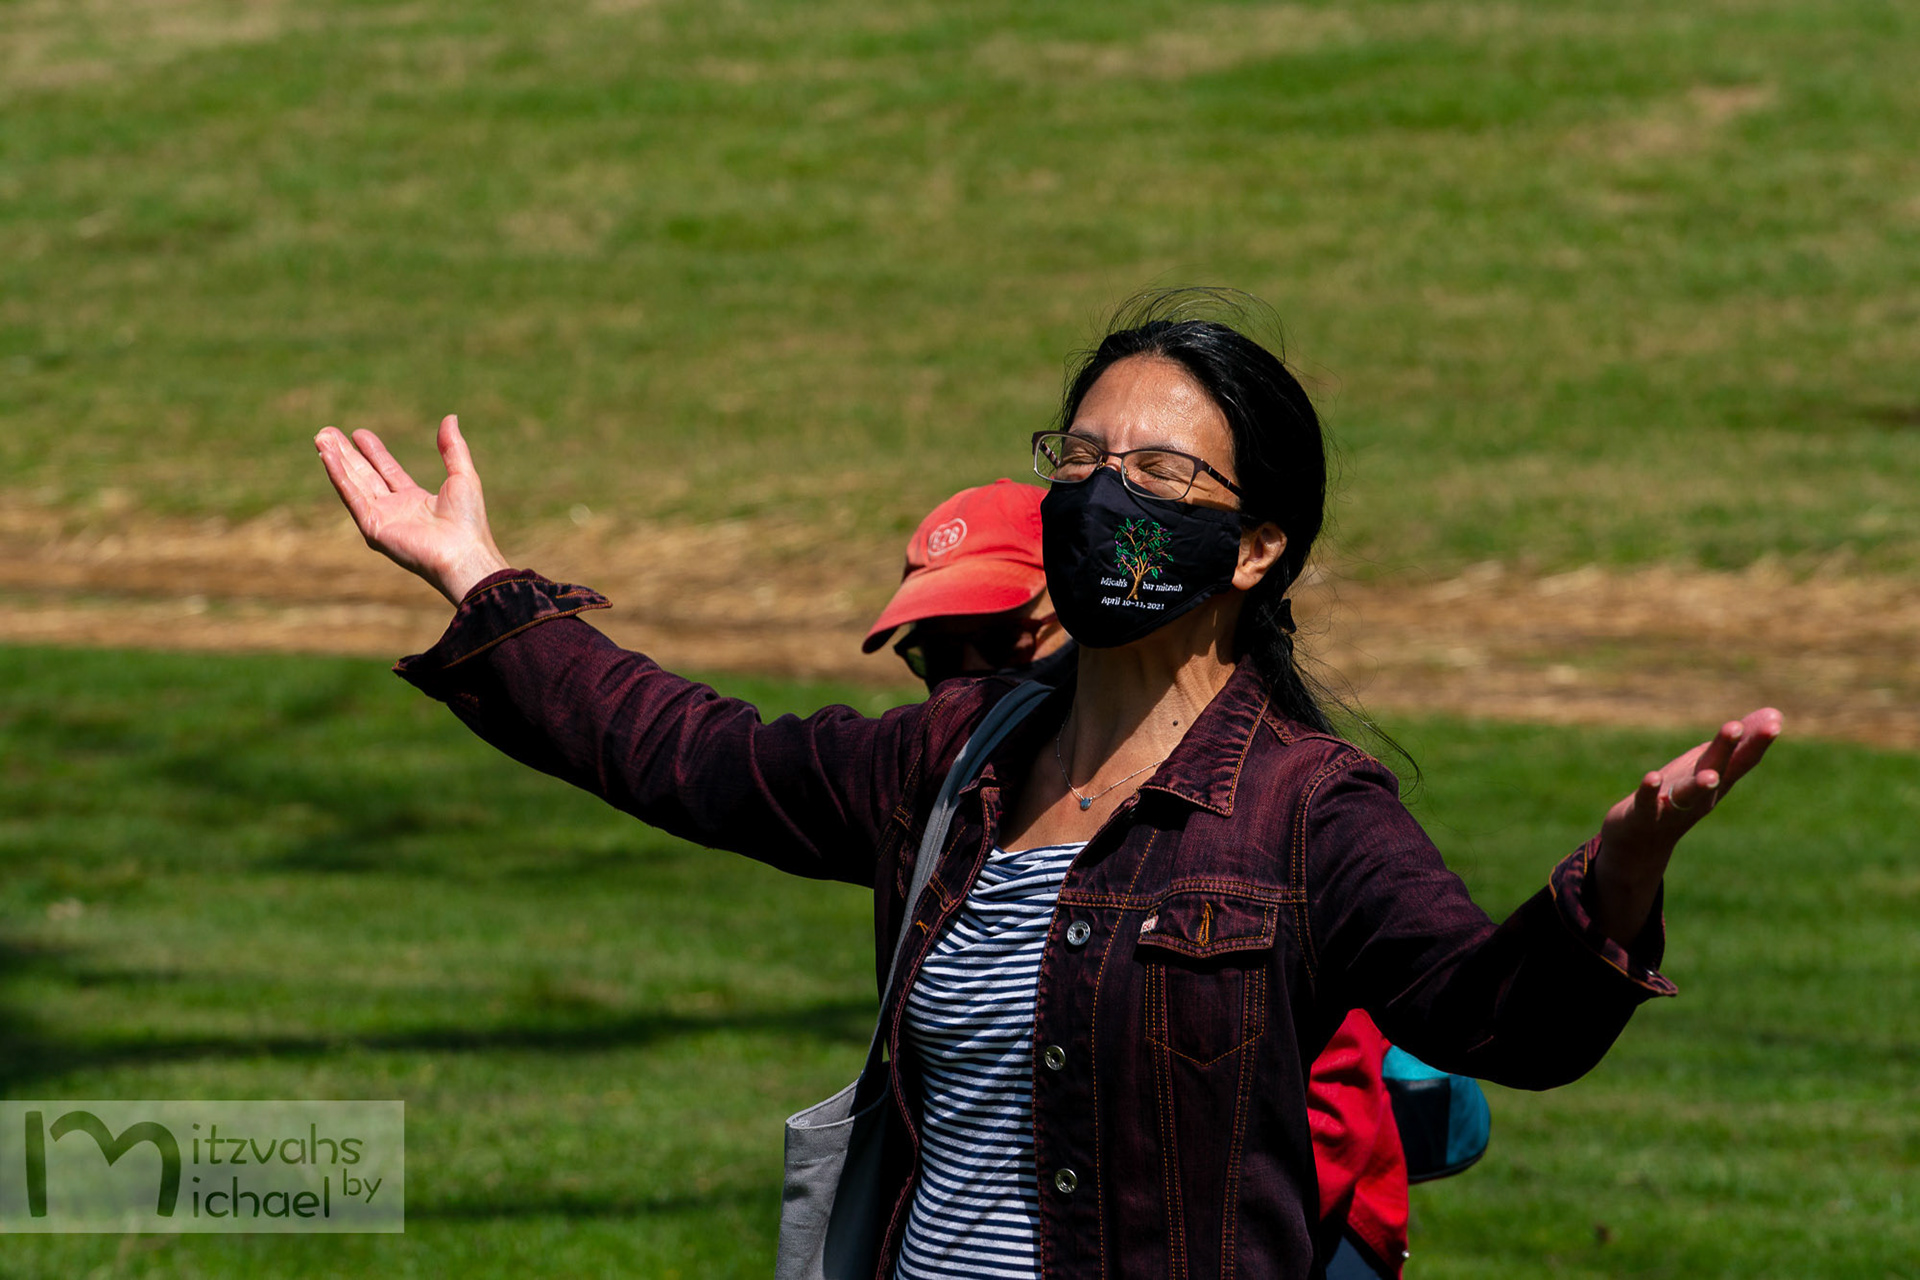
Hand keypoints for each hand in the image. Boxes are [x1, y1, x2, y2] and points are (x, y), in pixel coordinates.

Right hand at [313, 415, 511, 604]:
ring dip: (336, 461)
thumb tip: (451, 417)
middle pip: (365, 476)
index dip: (373, 452)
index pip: (388, 472)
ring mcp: (382, 520)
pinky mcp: (372, 528)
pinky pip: (352, 497)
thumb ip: (453, 448)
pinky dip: (339, 476)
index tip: (359, 433)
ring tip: (320, 437)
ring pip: (354, 484)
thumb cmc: (468, 521)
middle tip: (326, 433)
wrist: (463, 553)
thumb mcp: (463, 476)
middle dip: (346, 454)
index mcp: (415, 501)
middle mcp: (396, 510)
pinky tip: (328, 456)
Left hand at [1590, 707, 1784, 944]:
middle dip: (1726, 749)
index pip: (1741, 759)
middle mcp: (1701, 795)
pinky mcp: (1644, 813)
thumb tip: (1775, 713)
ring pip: (1689, 794)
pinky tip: (1652, 777)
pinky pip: (1648, 803)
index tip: (1774, 721)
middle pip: (1717, 769)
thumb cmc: (1680, 795)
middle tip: (1735, 726)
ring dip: (1699, 785)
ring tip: (1709, 776)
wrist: (1642, 840)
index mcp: (1718, 779)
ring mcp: (1673, 806)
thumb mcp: (1710, 766)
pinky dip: (1651, 791)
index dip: (1756, 741)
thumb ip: (1739, 744)